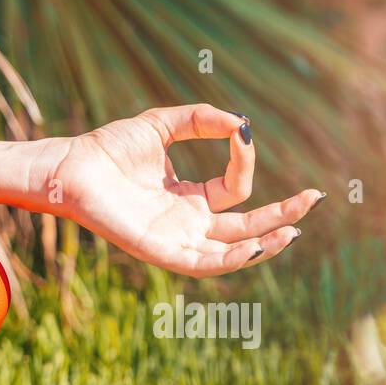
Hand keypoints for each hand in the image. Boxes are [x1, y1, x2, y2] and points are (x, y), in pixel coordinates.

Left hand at [36, 104, 323, 276]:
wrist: (69, 166)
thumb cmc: (107, 148)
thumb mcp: (163, 124)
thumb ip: (201, 120)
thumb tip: (240, 124)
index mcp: (189, 200)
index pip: (235, 190)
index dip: (243, 161)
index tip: (240, 133)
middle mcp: (187, 224)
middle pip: (246, 228)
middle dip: (283, 216)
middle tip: (315, 198)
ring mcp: (176, 240)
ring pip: (231, 253)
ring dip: (264, 246)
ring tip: (293, 231)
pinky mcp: (160, 252)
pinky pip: (202, 264)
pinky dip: (231, 259)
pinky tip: (254, 246)